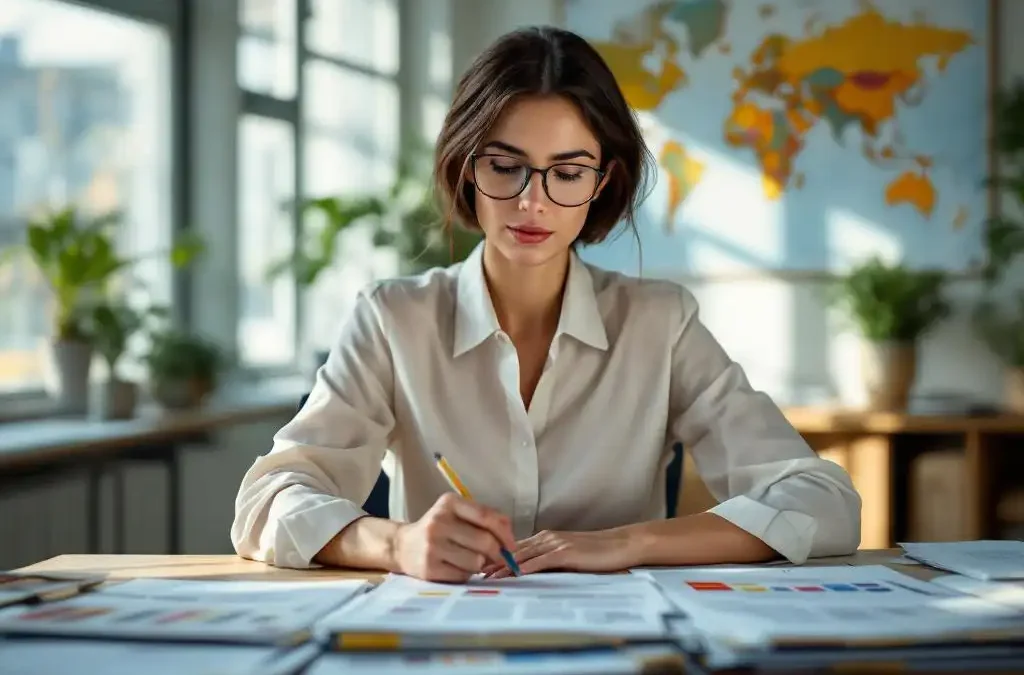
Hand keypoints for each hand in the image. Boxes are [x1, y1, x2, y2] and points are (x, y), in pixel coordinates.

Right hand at [392, 493, 516, 581]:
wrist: (403, 546)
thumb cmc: (439, 529)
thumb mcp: (458, 514)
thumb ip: (485, 520)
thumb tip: (510, 541)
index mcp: (449, 503)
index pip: (486, 516)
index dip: (505, 533)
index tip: (512, 546)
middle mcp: (439, 522)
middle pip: (485, 541)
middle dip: (498, 553)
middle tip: (500, 558)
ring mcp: (432, 546)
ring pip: (477, 562)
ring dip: (481, 565)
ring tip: (472, 560)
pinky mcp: (429, 568)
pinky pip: (463, 575)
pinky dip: (467, 574)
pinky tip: (457, 567)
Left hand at [482, 528, 638, 577]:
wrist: (621, 544)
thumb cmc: (597, 553)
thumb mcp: (569, 557)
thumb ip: (550, 562)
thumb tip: (531, 574)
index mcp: (546, 538)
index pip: (515, 547)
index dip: (497, 556)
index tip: (481, 566)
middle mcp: (547, 538)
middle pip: (514, 550)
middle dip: (494, 561)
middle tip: (475, 572)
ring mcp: (556, 543)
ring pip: (523, 554)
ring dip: (504, 566)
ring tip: (488, 576)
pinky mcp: (566, 552)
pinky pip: (541, 560)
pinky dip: (526, 567)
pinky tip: (514, 574)